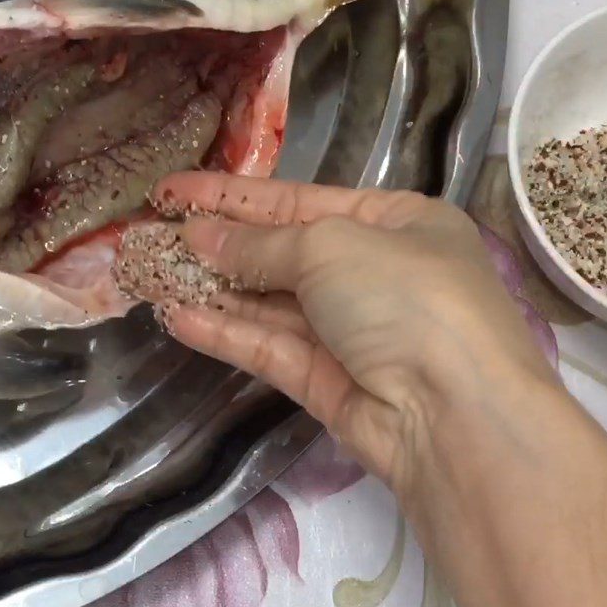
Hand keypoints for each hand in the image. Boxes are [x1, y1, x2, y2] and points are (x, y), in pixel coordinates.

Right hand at [153, 172, 559, 523]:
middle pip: (282, 252)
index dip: (232, 195)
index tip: (172, 190)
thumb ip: (263, 245)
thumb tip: (202, 238)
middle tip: (150, 236)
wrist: (456, 415)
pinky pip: (272, 348)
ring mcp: (353, 332)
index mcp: (397, 222)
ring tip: (149, 275)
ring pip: (271, 304)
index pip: (299, 201)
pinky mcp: (331, 382)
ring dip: (213, 290)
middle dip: (217, 245)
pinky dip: (227, 332)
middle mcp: (377, 273)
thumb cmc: (405, 297)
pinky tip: (177, 317)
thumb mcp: (332, 247)